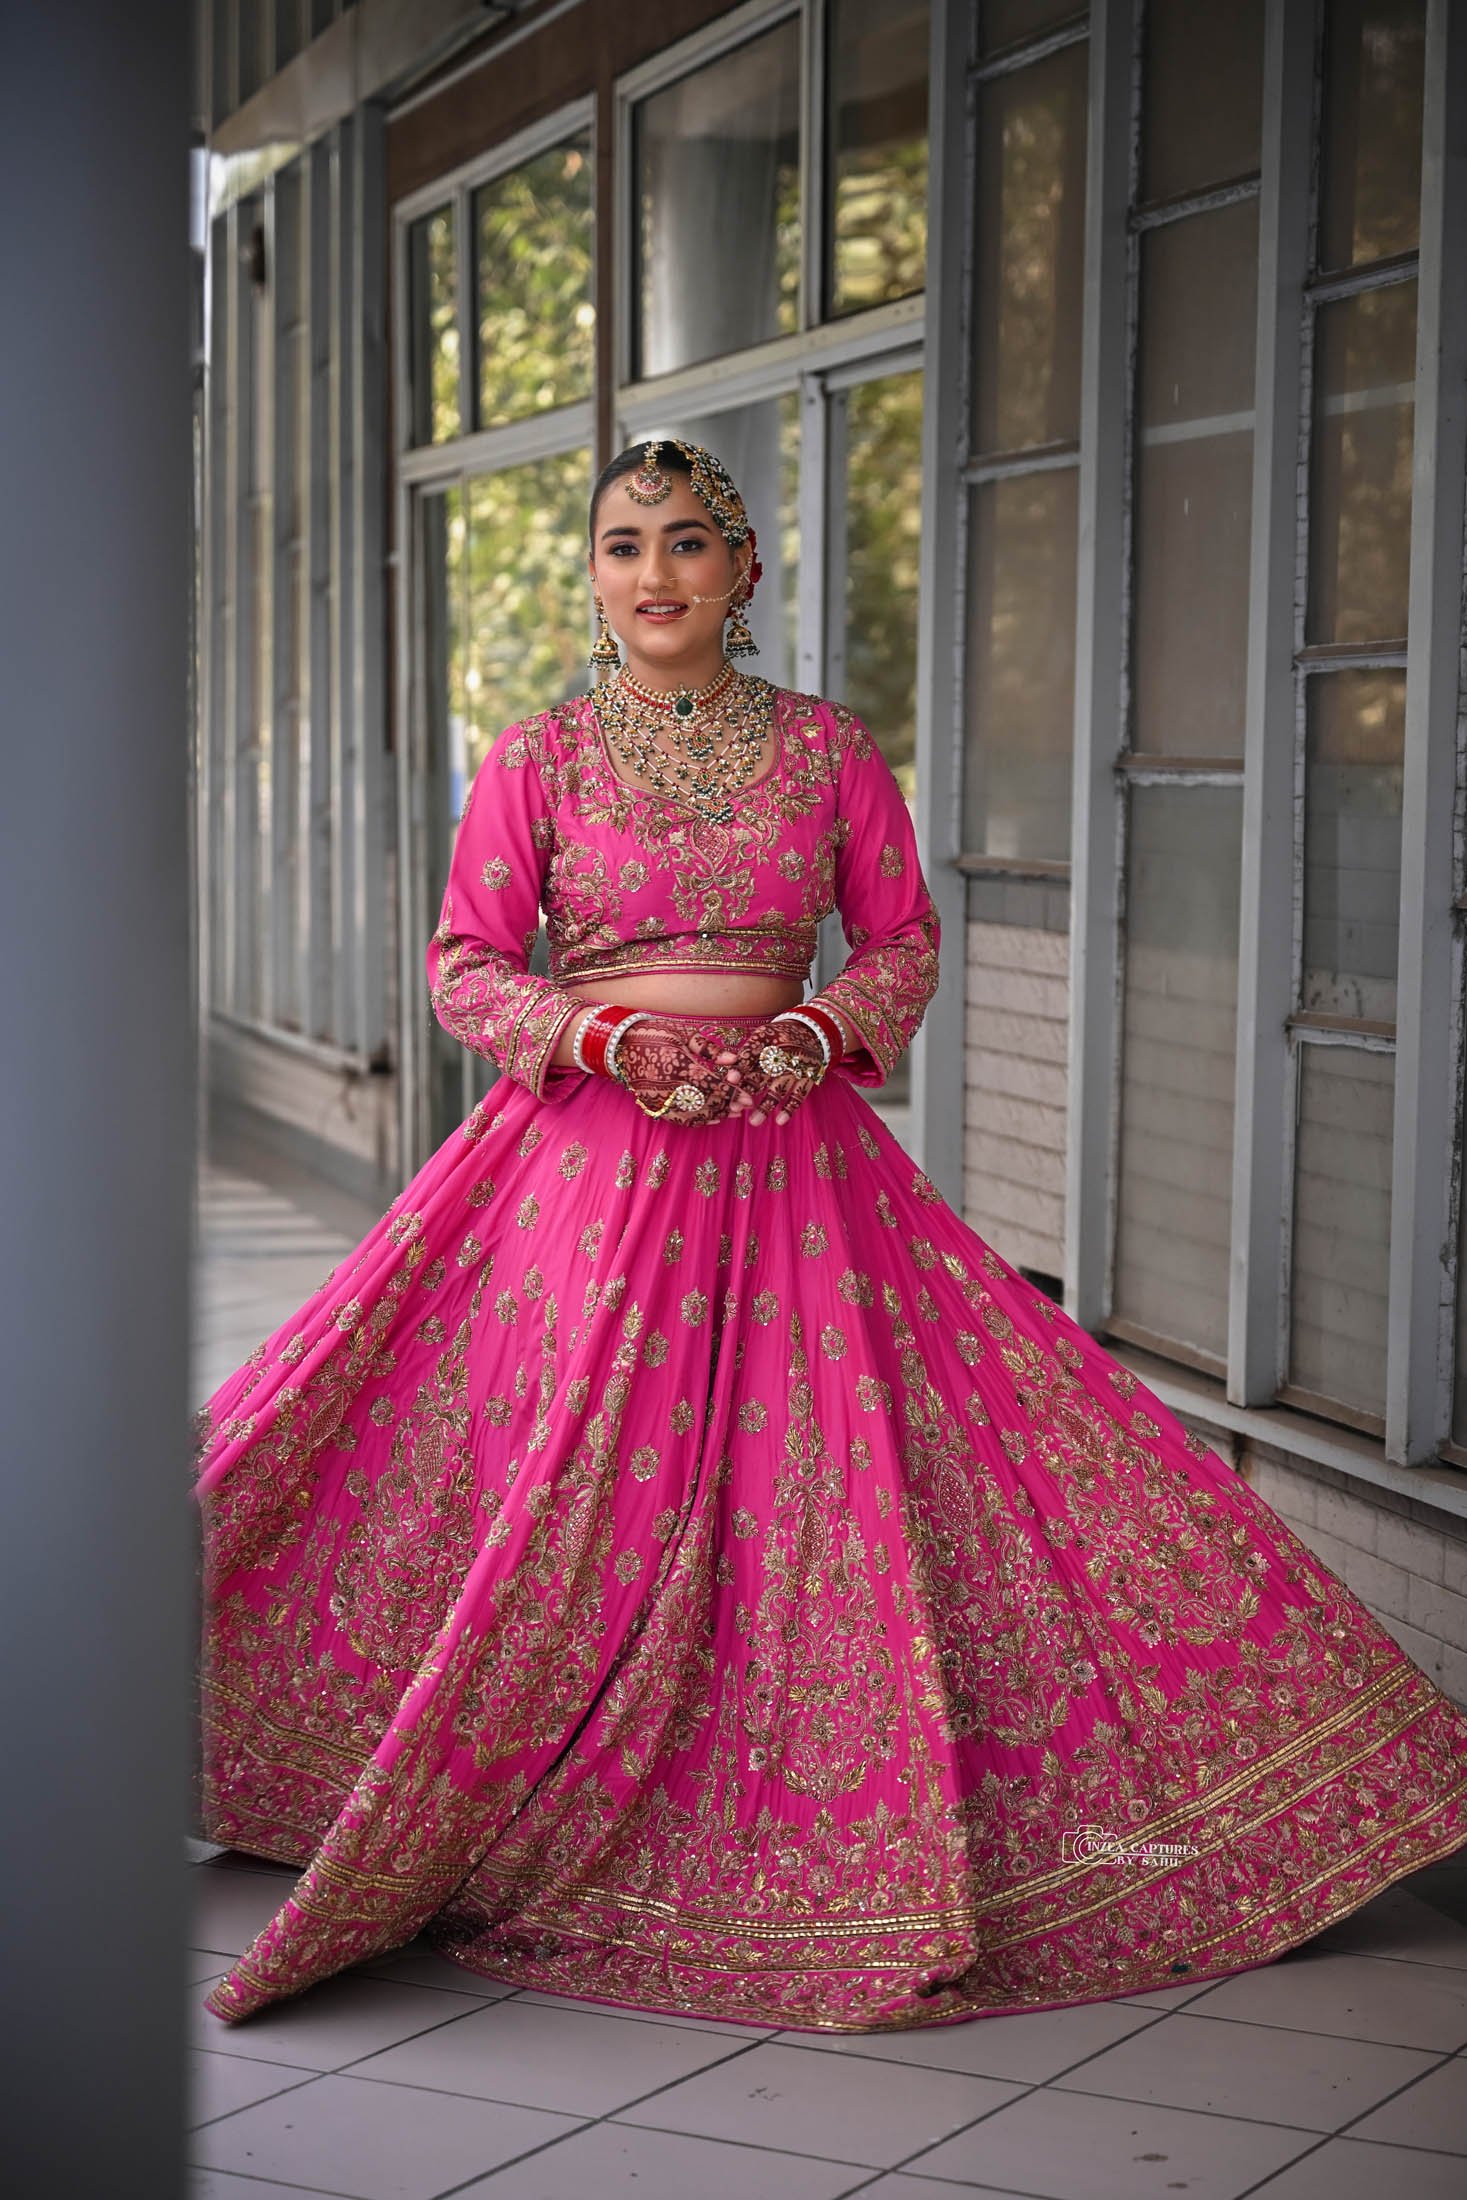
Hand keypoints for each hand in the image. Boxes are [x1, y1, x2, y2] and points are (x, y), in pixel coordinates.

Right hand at [610, 1021, 745, 1124]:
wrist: (621, 1043)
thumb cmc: (657, 1033)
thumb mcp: (685, 1034)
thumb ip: (710, 1050)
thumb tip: (734, 1061)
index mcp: (677, 1063)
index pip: (712, 1085)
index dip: (732, 1094)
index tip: (748, 1098)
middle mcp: (667, 1083)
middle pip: (705, 1102)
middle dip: (728, 1106)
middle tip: (745, 1106)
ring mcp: (658, 1097)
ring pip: (693, 1114)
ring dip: (715, 1115)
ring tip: (732, 1113)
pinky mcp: (651, 1104)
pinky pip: (677, 1119)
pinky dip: (696, 1121)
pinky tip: (711, 1118)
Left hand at [725, 1014, 827, 1127]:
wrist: (811, 1032)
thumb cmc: (779, 1037)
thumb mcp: (762, 1037)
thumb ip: (745, 1053)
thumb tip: (724, 1068)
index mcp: (768, 1041)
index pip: (752, 1055)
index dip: (741, 1067)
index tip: (730, 1079)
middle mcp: (783, 1054)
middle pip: (762, 1075)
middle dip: (748, 1091)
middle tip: (734, 1107)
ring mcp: (796, 1067)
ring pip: (779, 1088)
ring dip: (766, 1106)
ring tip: (753, 1122)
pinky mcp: (808, 1076)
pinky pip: (799, 1094)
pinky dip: (790, 1108)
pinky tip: (779, 1121)